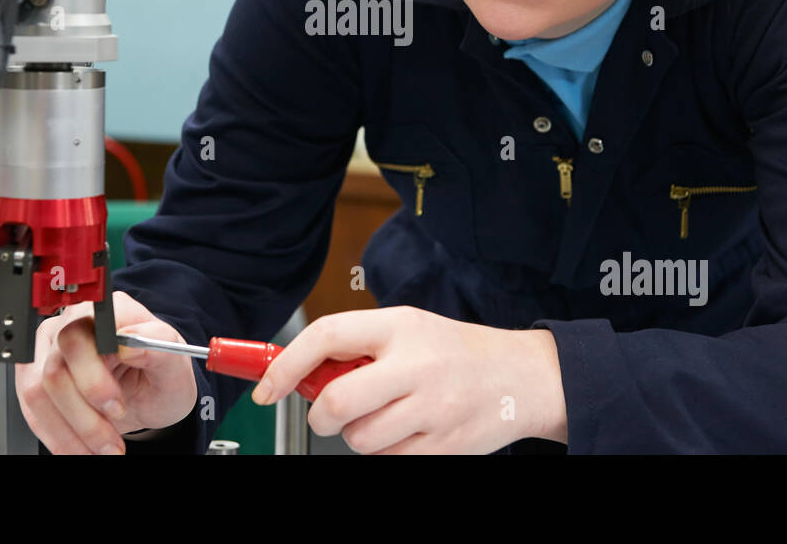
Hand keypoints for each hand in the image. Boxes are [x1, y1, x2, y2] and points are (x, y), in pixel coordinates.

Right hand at [15, 290, 197, 454]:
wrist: (151, 395)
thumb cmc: (161, 374)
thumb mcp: (176, 365)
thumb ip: (160, 347)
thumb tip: (131, 344)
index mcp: (109, 310)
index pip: (80, 335)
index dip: (92, 378)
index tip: (116, 408)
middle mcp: (73, 322)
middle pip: (56, 369)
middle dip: (84, 417)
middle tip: (111, 442)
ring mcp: (50, 347)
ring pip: (37, 392)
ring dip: (68, 433)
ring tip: (100, 450)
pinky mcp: (36, 374)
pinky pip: (31, 408)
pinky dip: (56, 436)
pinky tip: (80, 448)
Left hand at [250, 305, 565, 453]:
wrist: (521, 376)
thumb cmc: (453, 352)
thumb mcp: (408, 329)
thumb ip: (358, 347)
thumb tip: (296, 374)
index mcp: (399, 326)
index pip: (326, 336)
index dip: (285, 365)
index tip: (265, 387)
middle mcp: (415, 364)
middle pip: (337, 402)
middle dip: (321, 416)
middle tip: (330, 412)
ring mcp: (432, 408)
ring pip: (359, 439)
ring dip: (357, 435)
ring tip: (386, 415)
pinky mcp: (445, 446)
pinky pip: (387, 460)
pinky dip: (385, 452)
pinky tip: (407, 431)